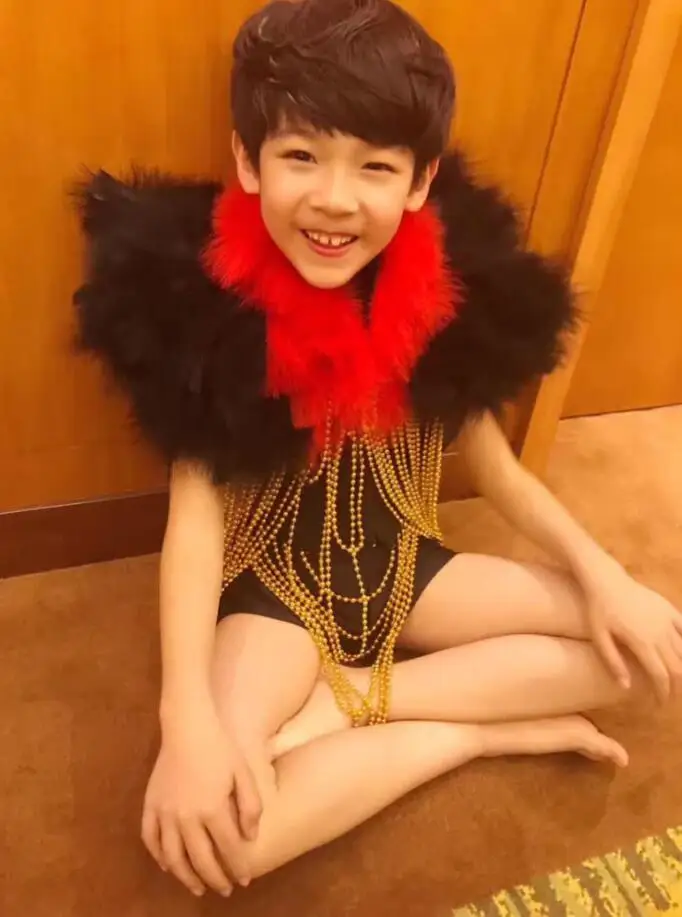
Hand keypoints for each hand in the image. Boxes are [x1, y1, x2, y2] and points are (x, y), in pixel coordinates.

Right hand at [141, 703, 261, 896]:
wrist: (188, 726)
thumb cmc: (220, 747)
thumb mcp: (244, 774)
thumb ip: (251, 807)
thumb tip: (250, 838)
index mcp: (212, 809)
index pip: (228, 849)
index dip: (238, 867)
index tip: (245, 879)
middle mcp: (186, 817)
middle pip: (201, 860)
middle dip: (215, 879)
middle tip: (224, 889)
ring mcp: (165, 812)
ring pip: (173, 857)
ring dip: (186, 877)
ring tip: (197, 888)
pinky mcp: (150, 805)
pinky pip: (150, 839)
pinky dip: (158, 856)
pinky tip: (168, 865)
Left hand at [583, 568, 681, 701]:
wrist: (605, 579)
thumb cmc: (598, 608)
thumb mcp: (599, 637)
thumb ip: (612, 662)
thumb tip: (626, 687)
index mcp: (642, 643)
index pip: (660, 676)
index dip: (662, 694)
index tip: (658, 704)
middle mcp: (660, 633)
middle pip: (677, 668)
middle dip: (676, 687)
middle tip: (669, 697)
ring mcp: (667, 620)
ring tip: (677, 682)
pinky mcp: (669, 609)